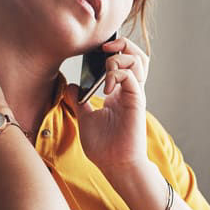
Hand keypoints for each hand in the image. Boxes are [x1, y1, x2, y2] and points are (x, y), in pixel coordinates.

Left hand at [70, 36, 150, 176]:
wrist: (114, 165)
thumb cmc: (104, 147)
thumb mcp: (85, 118)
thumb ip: (79, 101)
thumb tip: (70, 86)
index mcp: (120, 92)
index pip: (125, 61)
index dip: (115, 50)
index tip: (97, 49)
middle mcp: (130, 90)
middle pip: (137, 55)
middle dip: (122, 44)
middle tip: (105, 47)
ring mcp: (135, 94)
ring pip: (138, 61)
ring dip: (120, 56)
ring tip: (107, 65)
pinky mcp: (136, 101)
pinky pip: (131, 77)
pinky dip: (117, 74)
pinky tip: (106, 87)